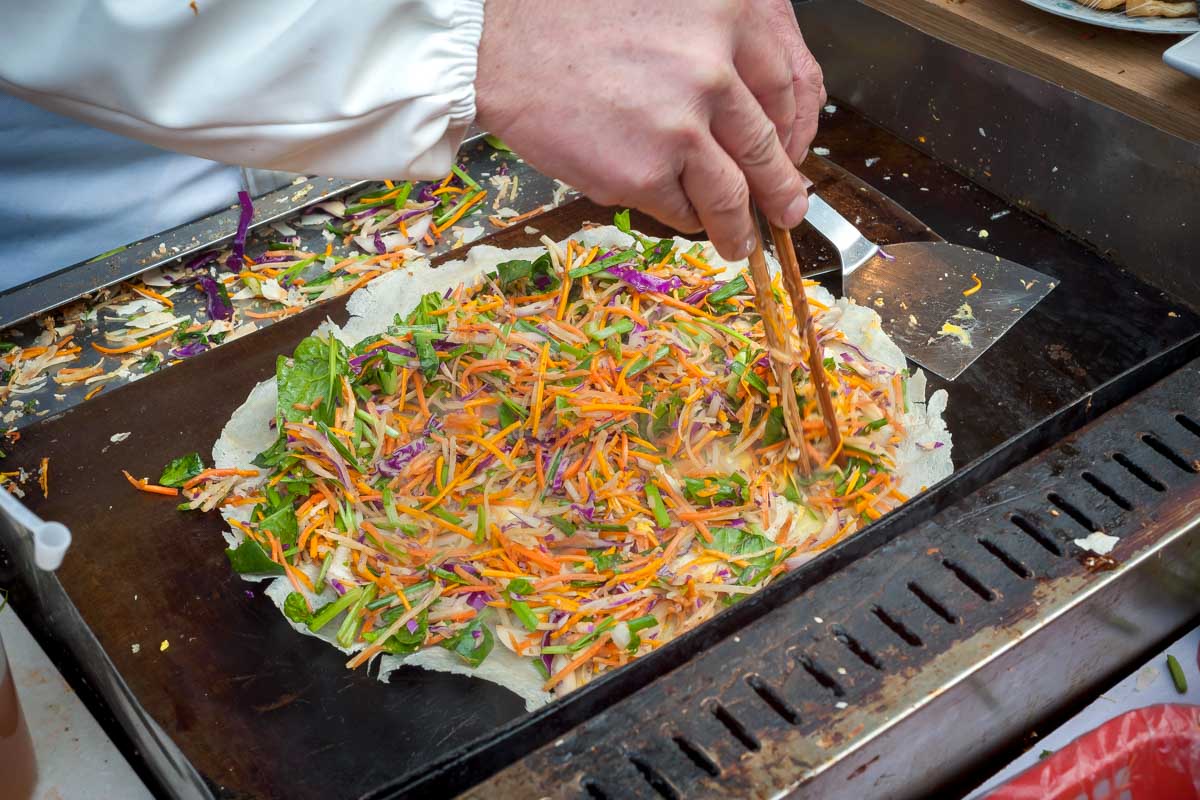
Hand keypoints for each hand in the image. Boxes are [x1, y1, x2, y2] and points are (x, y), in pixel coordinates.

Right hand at [474, 0, 825, 259]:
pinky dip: (688, 220)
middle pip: (768, 148)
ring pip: (732, 193)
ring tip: (740, 241)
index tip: (794, 152)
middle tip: (788, 210)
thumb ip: (719, 44)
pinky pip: (683, 210)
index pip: (792, 86)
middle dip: (781, 190)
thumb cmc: (574, 20)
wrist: (498, 46)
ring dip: (740, 227)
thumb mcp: (670, 5)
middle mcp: (716, 67)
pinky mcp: (644, 172)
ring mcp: (681, 124)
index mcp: (732, 12)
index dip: (798, 132)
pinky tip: (685, 220)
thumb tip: (762, 116)